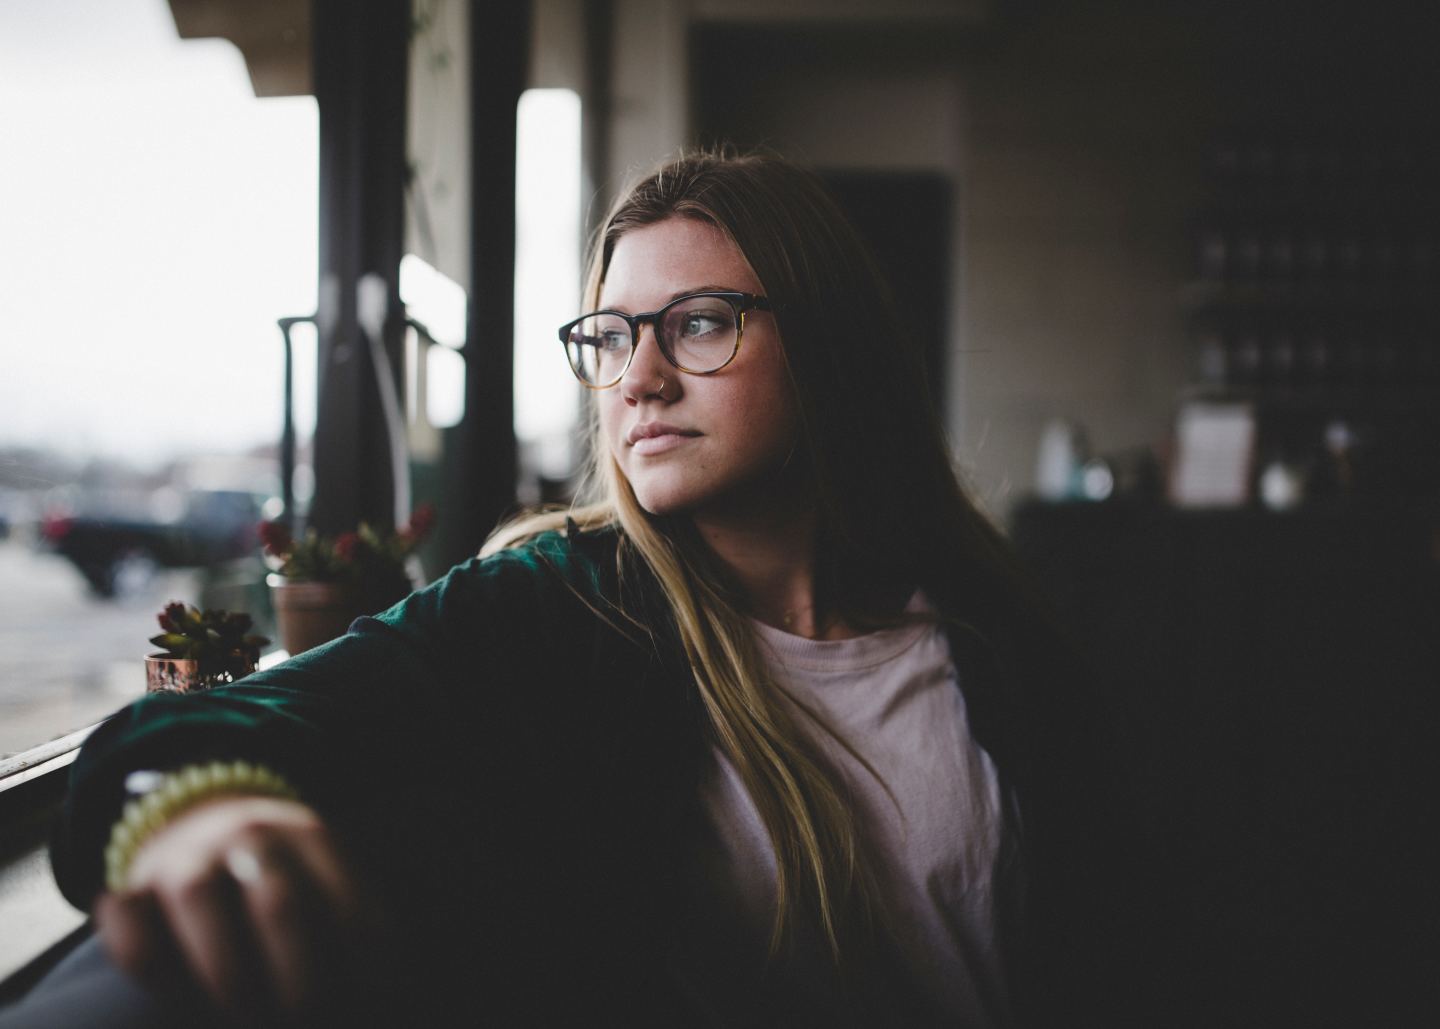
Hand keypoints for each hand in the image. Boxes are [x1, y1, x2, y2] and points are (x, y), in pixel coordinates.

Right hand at [94, 795, 375, 1025]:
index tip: (376, 1004)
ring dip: (225, 969)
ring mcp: (188, 855)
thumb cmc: (280, 868)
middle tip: (308, 1019)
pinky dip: (142, 953)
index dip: (367, 962)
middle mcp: (251, 836)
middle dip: (299, 976)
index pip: (350, 903)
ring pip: (198, 895)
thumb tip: (396, 996)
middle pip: (279, 902)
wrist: (200, 811)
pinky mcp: (133, 884)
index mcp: (312, 836)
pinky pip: (127, 914)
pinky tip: (169, 991)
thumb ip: (349, 919)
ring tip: (243, 1017)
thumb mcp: (323, 871)